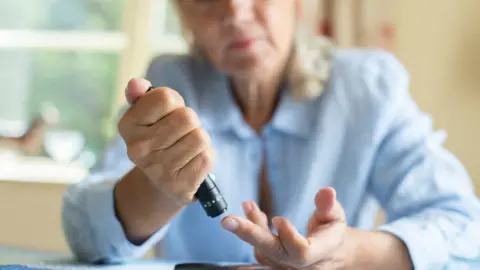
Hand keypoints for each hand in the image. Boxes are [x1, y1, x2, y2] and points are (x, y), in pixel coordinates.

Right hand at [118, 78, 215, 205]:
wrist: (161, 182)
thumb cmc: (159, 138)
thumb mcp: (147, 115)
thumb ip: (142, 96)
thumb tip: (136, 83)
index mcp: (128, 125)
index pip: (165, 98)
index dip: (175, 102)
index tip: (170, 113)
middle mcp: (139, 149)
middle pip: (188, 117)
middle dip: (191, 122)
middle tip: (181, 133)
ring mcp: (158, 170)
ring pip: (200, 138)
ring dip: (199, 140)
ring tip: (186, 148)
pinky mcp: (179, 185)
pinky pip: (207, 157)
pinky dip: (205, 157)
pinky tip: (191, 162)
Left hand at [221, 187, 348, 268]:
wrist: (329, 252)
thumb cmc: (332, 231)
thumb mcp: (336, 216)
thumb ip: (328, 206)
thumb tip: (327, 191)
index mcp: (319, 253)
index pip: (301, 252)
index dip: (288, 236)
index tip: (277, 218)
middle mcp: (299, 264)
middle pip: (273, 252)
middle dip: (250, 234)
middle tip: (227, 222)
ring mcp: (284, 265)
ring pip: (263, 247)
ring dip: (252, 226)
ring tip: (248, 205)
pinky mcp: (273, 261)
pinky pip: (259, 247)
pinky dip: (254, 228)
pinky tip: (251, 210)